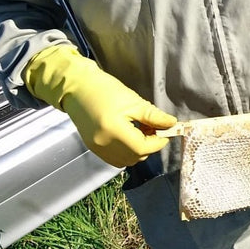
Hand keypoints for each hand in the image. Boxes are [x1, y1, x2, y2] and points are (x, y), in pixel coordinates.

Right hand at [23, 45, 175, 166]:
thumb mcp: (133, 101)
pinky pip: (116, 158)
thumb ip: (153, 116)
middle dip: (149, 146)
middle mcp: (104, 145)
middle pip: (135, 157)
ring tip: (141, 130)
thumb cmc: (105, 89)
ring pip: (126, 160)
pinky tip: (129, 135)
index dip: (158, 142)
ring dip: (138, 150)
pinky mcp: (93, 148)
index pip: (142, 148)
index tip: (167, 132)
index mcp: (113, 131)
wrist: (78, 88)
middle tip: (155, 128)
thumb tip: (171, 124)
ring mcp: (97, 149)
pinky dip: (127, 151)